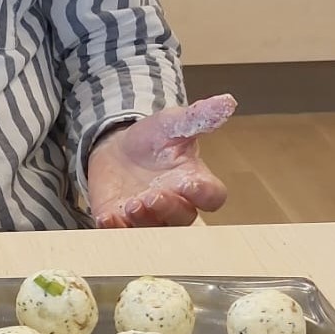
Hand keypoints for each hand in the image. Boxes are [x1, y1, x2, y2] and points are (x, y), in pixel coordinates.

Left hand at [86, 94, 235, 228]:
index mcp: (195, 181)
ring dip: (143, 221)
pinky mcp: (121, 220)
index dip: (204, 194)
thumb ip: (198, 117)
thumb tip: (227, 101)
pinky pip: (120, 232)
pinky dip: (114, 228)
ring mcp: (149, 216)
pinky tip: (107, 217)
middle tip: (151, 196)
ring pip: (153, 229)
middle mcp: (176, 204)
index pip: (211, 196)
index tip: (191, 184)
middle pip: (182, 217)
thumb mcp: (173, 123)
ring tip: (131, 204)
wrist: (117, 147)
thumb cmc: (154, 139)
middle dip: (167, 208)